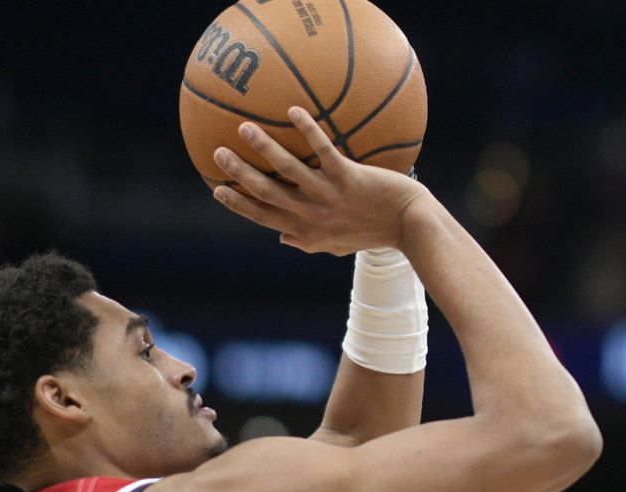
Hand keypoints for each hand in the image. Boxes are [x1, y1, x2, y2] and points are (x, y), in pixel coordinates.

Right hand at [212, 106, 429, 255]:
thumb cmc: (372, 234)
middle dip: (240, 174)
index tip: (217, 190)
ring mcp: (329, 195)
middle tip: (219, 153)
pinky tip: (293, 111)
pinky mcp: (349, 177)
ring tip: (245, 127)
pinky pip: (324, 151)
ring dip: (265, 149)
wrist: (409, 226)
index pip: (264, 217)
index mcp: (306, 230)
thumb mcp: (336, 246)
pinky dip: (308, 131)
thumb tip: (281, 238)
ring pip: (289, 170)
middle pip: (267, 192)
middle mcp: (312, 214)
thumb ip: (307, 243)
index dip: (239, 204)